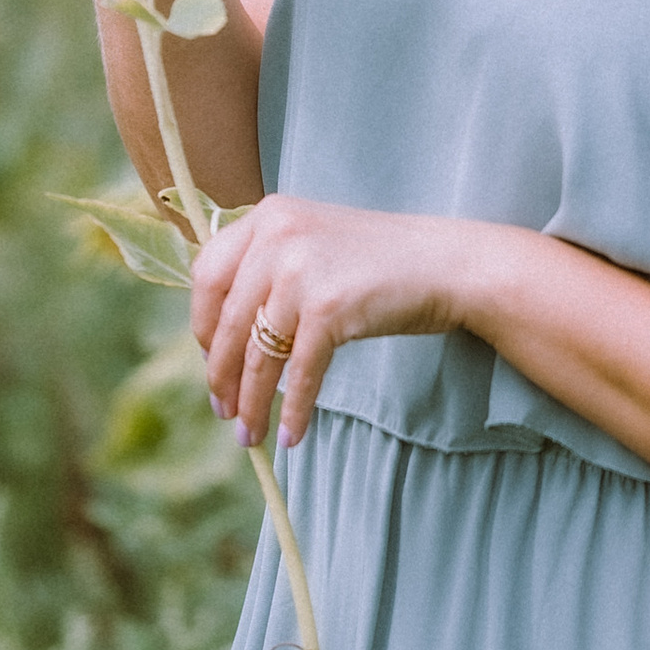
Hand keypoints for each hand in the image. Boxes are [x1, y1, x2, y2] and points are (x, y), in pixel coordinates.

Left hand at [191, 197, 479, 447]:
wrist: (449, 263)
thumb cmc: (382, 261)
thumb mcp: (314, 241)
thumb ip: (269, 267)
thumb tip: (219, 337)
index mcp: (268, 215)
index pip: (206, 273)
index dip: (201, 324)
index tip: (209, 358)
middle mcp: (276, 236)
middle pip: (225, 321)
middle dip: (220, 375)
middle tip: (223, 410)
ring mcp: (301, 270)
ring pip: (257, 354)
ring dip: (252, 402)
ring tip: (250, 433)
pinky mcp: (329, 306)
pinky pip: (298, 372)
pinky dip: (294, 408)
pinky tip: (293, 433)